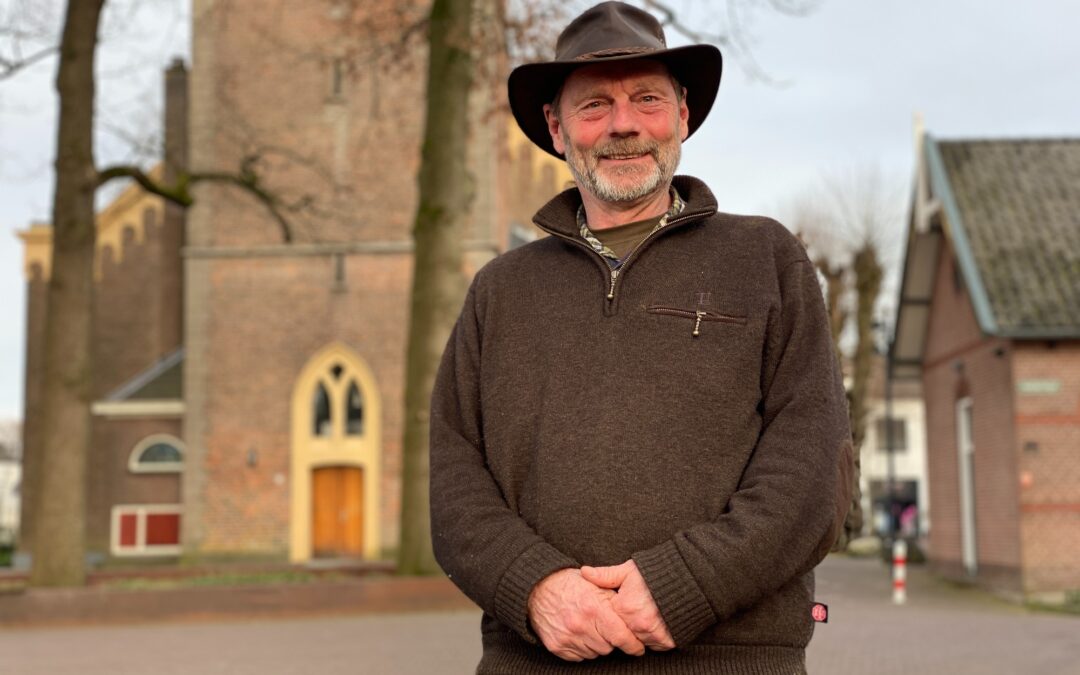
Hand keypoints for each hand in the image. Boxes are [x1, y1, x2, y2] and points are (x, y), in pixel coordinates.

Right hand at [527, 568, 645, 660]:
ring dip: (596, 644)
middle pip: (608, 647)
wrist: (537, 588)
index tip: (638, 648)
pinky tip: (578, 633)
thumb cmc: (570, 584)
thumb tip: (634, 618)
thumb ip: (616, 601)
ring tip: (589, 627)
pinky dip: (582, 648)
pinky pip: (579, 657)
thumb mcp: (596, 585)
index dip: (633, 645)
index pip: (622, 637)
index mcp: (594, 608)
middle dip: (610, 640)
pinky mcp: (557, 646)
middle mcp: (580, 625)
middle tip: (604, 627)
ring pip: (594, 654)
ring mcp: (567, 638)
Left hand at [580, 560, 675, 650]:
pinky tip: (658, 624)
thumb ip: (605, 575)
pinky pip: (656, 646)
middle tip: (635, 613)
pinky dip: (656, 638)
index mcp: (624, 607)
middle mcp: (637, 623)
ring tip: (647, 616)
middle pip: (624, 634)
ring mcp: (653, 633)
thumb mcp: (628, 571)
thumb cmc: (655, 573)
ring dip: (641, 633)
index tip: (622, 607)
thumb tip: (584, 572)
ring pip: (639, 641)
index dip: (615, 614)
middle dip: (627, 626)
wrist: (687, 578)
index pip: (610, 621)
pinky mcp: (668, 640)